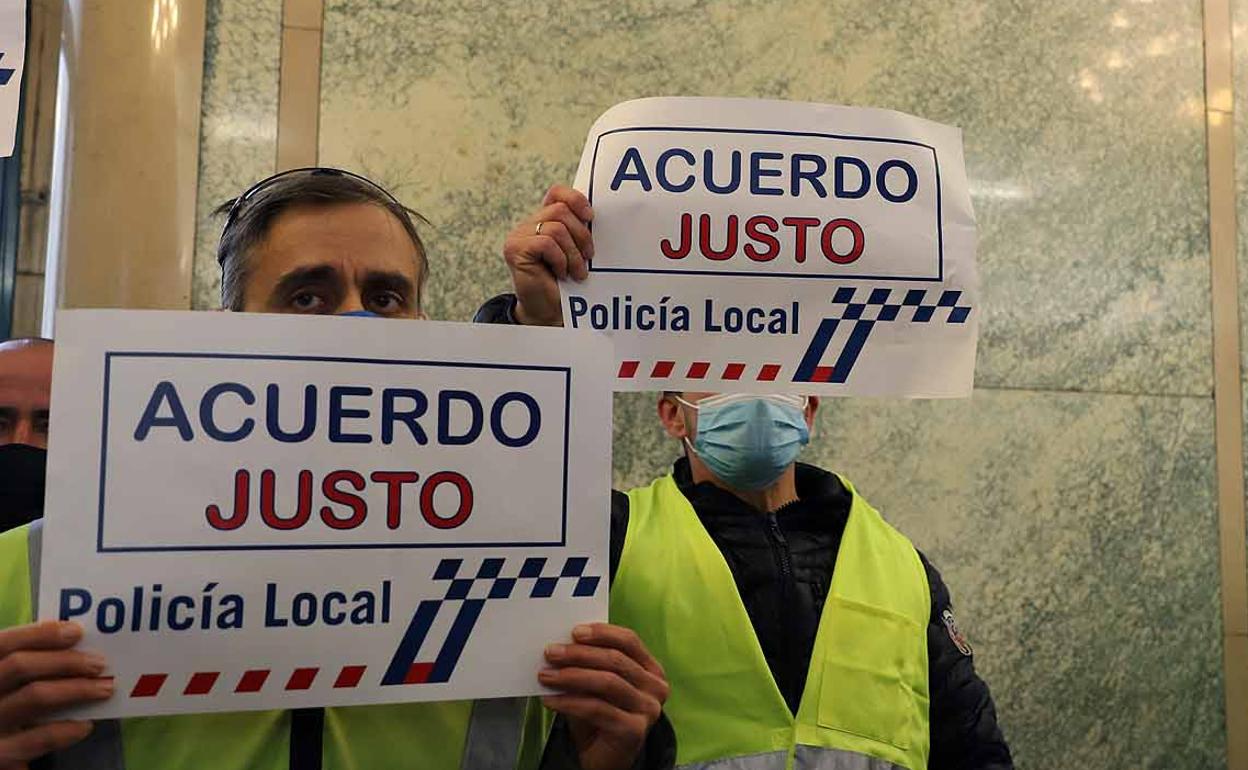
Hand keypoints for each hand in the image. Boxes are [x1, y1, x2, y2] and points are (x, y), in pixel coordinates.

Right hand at [0, 622, 111, 768]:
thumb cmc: (6, 711)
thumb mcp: (8, 686)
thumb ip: (27, 669)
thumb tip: (75, 646)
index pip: (4, 643)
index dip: (40, 634)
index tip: (77, 631)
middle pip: (20, 666)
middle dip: (66, 661)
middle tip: (99, 664)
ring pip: (34, 696)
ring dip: (77, 689)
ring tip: (105, 689)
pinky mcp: (0, 755)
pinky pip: (36, 739)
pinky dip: (65, 729)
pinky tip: (85, 725)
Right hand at [502, 185, 594, 325]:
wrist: (550, 312)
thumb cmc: (566, 285)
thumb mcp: (576, 252)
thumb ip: (579, 232)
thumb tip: (595, 216)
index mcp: (543, 221)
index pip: (557, 193)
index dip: (576, 199)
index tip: (590, 217)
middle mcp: (528, 225)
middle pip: (560, 210)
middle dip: (581, 234)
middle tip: (589, 257)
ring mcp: (519, 236)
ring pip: (556, 228)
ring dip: (573, 253)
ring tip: (577, 272)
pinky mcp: (515, 249)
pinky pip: (546, 243)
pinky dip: (560, 259)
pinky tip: (562, 273)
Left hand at [539, 623, 667, 769]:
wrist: (605, 759)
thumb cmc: (600, 718)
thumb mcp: (596, 686)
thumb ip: (589, 665)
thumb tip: (561, 645)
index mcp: (651, 670)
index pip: (629, 641)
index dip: (602, 633)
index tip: (574, 631)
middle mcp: (656, 688)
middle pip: (616, 660)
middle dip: (579, 654)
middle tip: (550, 653)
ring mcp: (648, 710)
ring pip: (607, 682)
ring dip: (571, 675)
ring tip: (545, 675)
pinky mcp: (634, 730)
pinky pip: (597, 708)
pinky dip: (569, 702)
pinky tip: (551, 699)